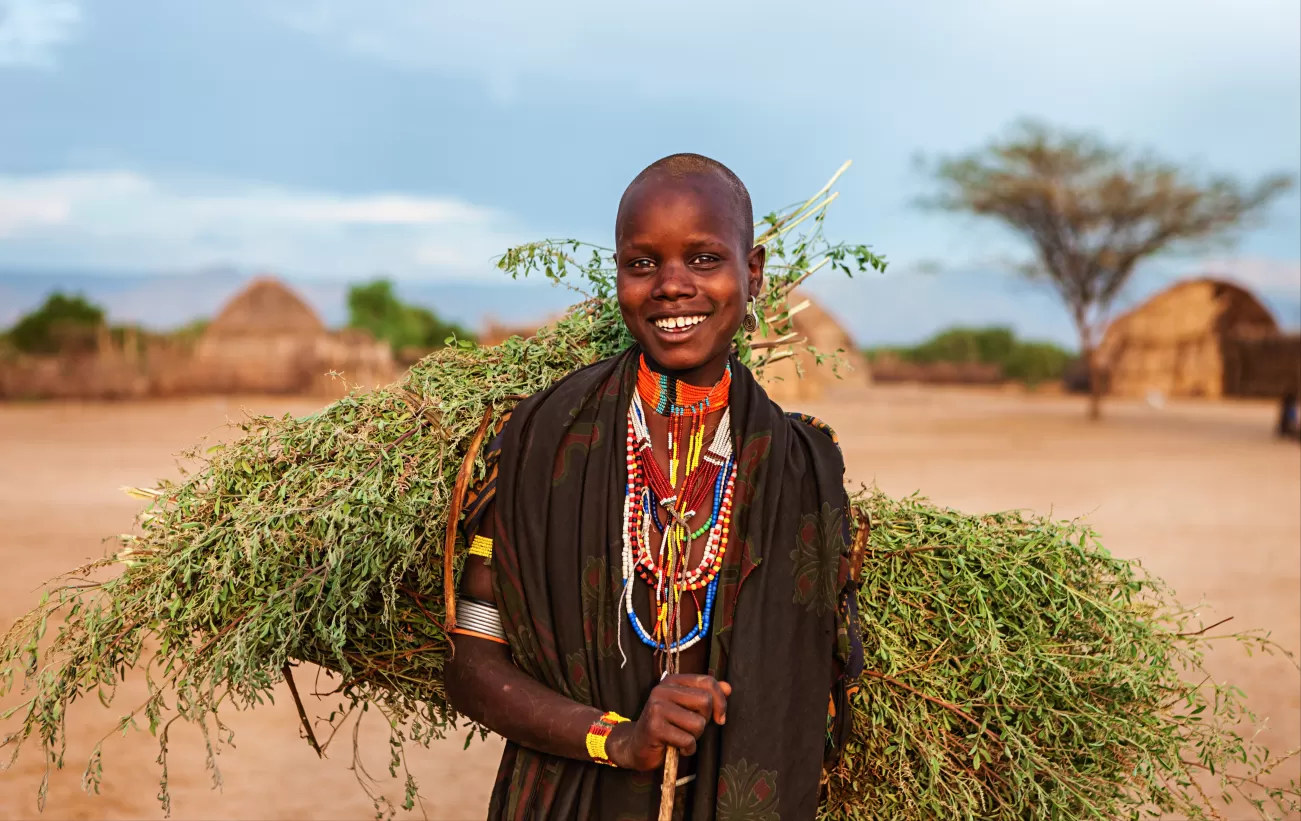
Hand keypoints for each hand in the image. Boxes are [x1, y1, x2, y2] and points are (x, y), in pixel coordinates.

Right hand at [607, 674, 730, 770]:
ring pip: (698, 723)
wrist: (636, 746)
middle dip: (705, 720)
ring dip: (695, 737)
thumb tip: (728, 687)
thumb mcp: (687, 708)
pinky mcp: (654, 727)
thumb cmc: (667, 727)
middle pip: (705, 701)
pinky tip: (675, 747)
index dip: (720, 701)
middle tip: (691, 728)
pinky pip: (687, 740)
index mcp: (673, 681)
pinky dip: (687, 748)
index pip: (707, 681)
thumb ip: (707, 696)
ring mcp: (657, 707)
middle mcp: (663, 690)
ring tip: (681, 737)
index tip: (719, 717)